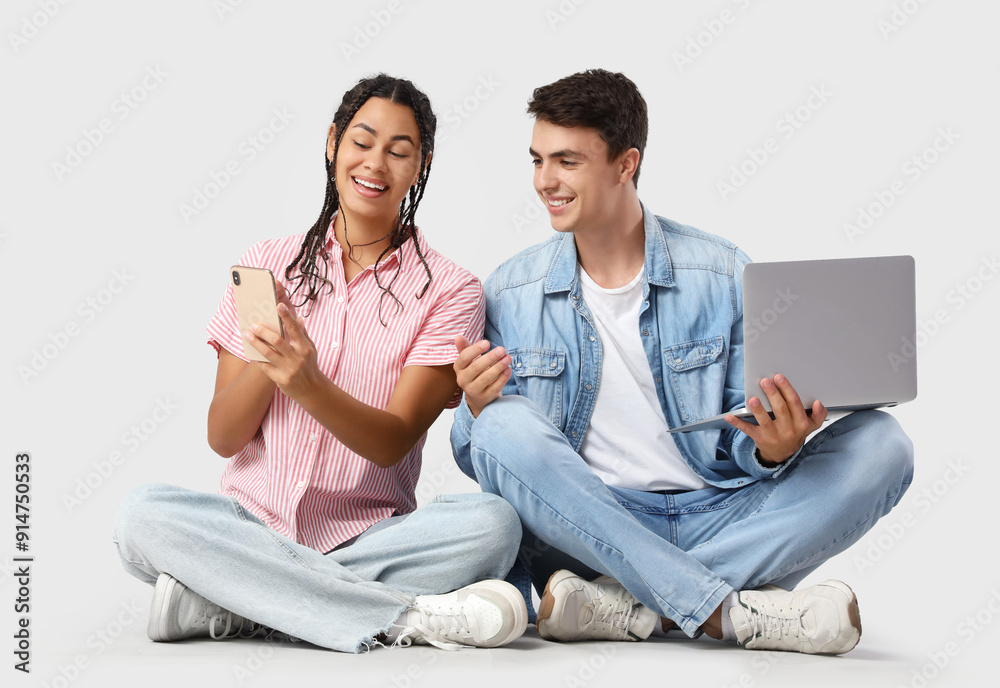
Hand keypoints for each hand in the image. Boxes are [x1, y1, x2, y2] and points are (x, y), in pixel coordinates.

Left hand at [242, 281, 323, 400]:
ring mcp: (288, 368)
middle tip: (253, 325)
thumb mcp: (310, 349)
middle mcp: (297, 357)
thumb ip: (303, 334)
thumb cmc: (309, 365)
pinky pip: (265, 366)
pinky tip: (251, 352)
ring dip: (256, 343)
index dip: (286, 316)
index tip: (279, 305)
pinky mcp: (280, 379)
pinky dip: (257, 358)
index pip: (294, 328)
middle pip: (277, 340)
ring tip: (247, 335)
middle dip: (263, 331)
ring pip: (268, 353)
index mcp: (304, 347)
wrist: (311, 389)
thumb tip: (299, 319)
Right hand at [454, 335, 510, 416]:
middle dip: (490, 357)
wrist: (478, 395)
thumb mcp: (469, 360)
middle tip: (502, 350)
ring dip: (498, 367)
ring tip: (508, 358)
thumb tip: (458, 336)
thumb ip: (465, 348)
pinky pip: (494, 387)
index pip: (464, 357)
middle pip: (476, 367)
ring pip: (486, 378)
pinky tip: (508, 370)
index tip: (487, 343)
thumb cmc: (474, 372)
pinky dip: (502, 378)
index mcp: (458, 368)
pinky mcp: (484, 397)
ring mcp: (473, 390)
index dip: (475, 349)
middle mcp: (462, 380)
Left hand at [724, 373, 826, 463]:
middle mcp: (788, 430)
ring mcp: (773, 435)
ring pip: (765, 421)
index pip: (795, 404)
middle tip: (765, 381)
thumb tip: (819, 403)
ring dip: (758, 410)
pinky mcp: (759, 439)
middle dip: (773, 394)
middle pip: (780, 410)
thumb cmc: (795, 432)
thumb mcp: (811, 426)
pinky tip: (730, 416)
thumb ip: (818, 415)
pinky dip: (737, 423)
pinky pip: (748, 430)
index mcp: (801, 423)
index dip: (787, 390)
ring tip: (753, 399)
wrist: (783, 454)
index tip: (779, 377)